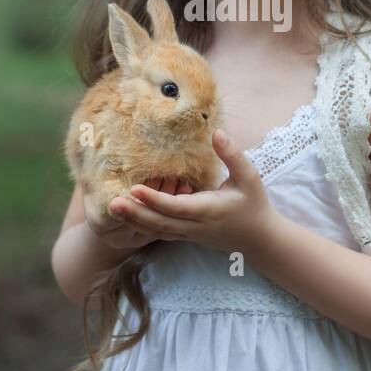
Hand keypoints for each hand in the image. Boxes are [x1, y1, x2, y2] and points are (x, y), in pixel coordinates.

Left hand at [108, 130, 278, 254]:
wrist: (259, 239)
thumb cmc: (254, 204)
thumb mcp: (249, 176)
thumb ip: (232, 154)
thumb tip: (217, 131)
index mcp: (209, 209)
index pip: (177, 207)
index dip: (154, 200)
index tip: (134, 189)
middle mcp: (196, 225)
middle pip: (160, 223)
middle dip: (135, 214)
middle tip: (111, 203)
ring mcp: (190, 234)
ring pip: (157, 231)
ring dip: (134, 221)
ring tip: (112, 208)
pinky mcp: (186, 236)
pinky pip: (161, 232)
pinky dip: (143, 225)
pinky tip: (128, 215)